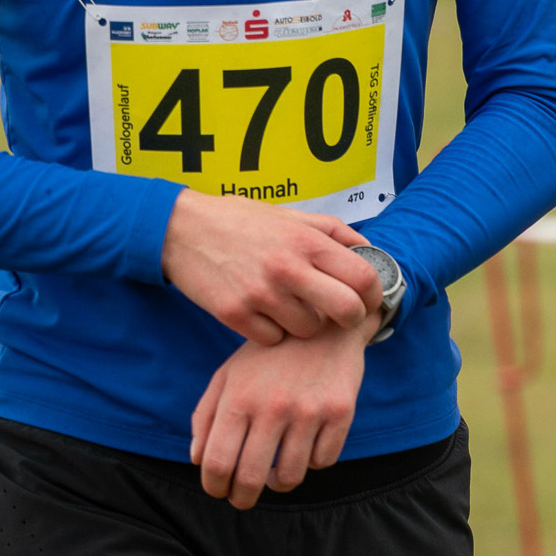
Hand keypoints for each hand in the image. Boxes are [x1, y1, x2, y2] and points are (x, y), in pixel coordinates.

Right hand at [161, 189, 380, 344]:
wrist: (181, 229)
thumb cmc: (241, 221)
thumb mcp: (290, 215)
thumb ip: (332, 232)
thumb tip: (370, 251)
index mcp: (306, 241)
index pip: (363, 277)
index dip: (374, 294)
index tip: (369, 300)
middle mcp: (287, 267)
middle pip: (346, 311)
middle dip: (350, 318)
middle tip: (340, 316)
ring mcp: (260, 294)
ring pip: (308, 331)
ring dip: (305, 324)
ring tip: (290, 306)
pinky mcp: (234, 314)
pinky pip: (272, 339)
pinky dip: (272, 331)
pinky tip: (262, 312)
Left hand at [190, 315, 378, 508]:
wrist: (323, 322)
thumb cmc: (267, 355)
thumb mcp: (229, 374)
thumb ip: (205, 415)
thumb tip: (198, 460)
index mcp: (239, 397)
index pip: (218, 462)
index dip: (214, 487)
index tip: (218, 490)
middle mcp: (273, 406)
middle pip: (251, 479)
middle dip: (242, 498)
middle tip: (241, 499)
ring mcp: (309, 410)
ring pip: (291, 476)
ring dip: (278, 483)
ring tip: (273, 475)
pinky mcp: (340, 412)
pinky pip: (323, 461)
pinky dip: (311, 462)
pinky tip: (303, 448)